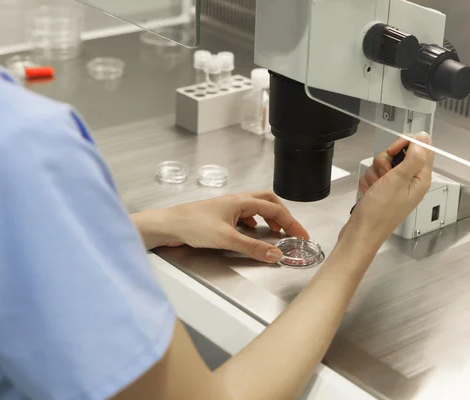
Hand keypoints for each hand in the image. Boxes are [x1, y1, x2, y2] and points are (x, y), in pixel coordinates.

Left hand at [133, 192, 308, 262]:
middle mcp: (236, 201)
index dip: (292, 222)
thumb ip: (253, 247)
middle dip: (283, 215)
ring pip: (256, 207)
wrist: (167, 226)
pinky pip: (244, 215)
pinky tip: (251, 232)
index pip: (275, 209)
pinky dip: (254, 222)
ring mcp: (227, 207)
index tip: (302, 235)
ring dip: (269, 218)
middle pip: (268, 201)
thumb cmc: (192, 226)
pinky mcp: (219, 216)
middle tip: (292, 230)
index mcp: (241, 201)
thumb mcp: (227, 239)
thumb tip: (276, 254)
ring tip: (276, 232)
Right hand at [343, 132, 433, 249]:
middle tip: (384, 173)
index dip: (404, 144)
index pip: (420, 147)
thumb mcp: (399, 179)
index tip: (393, 151)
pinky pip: (375, 174)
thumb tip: (424, 138)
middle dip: (385, 160)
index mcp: (421, 179)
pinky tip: (370, 192)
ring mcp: (396, 186)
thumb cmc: (380, 213)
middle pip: (399, 154)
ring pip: (384, 163)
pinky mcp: (383, 190)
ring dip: (375, 172)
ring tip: (376, 186)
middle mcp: (411, 182)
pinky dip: (369, 181)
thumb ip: (414, 156)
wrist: (361, 232)